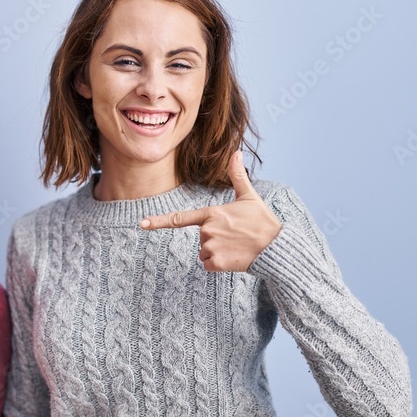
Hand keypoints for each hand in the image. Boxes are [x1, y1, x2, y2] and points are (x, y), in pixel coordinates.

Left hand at [140, 151, 281, 271]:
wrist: (275, 247)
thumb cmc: (262, 221)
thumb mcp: (249, 196)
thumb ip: (237, 175)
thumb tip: (236, 152)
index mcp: (211, 213)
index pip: (179, 218)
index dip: (159, 221)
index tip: (141, 224)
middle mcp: (207, 230)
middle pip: (200, 238)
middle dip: (214, 239)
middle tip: (235, 236)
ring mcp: (211, 247)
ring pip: (204, 253)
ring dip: (217, 252)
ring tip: (236, 246)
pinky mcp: (217, 263)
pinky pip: (208, 265)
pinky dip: (220, 264)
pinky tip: (234, 258)